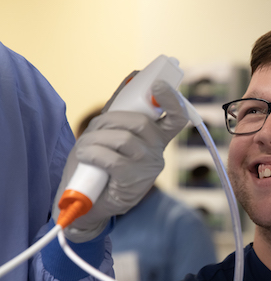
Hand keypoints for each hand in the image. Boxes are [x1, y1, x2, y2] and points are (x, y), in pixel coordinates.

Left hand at [52, 80, 187, 241]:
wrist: (86, 204)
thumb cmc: (97, 165)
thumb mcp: (109, 134)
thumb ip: (122, 110)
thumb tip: (134, 76)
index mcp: (157, 139)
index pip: (176, 117)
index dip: (172, 100)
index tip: (160, 85)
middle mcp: (158, 153)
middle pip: (141, 123)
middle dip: (111, 120)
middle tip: (95, 128)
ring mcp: (148, 168)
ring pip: (123, 138)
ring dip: (96, 138)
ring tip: (84, 147)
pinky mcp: (133, 182)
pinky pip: (111, 158)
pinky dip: (92, 153)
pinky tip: (85, 156)